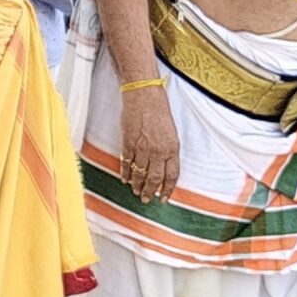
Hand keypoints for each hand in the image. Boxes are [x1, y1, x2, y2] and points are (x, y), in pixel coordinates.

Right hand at [119, 84, 181, 201]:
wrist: (144, 96)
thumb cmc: (159, 112)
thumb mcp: (171, 133)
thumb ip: (169, 152)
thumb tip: (163, 168)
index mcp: (172, 149)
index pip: (172, 176)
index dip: (168, 189)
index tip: (164, 198)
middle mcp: (158, 151)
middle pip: (155, 178)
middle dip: (150, 192)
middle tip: (146, 199)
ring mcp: (142, 148)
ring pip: (140, 173)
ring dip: (137, 185)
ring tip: (136, 192)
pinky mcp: (128, 143)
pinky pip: (126, 163)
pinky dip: (125, 173)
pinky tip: (124, 179)